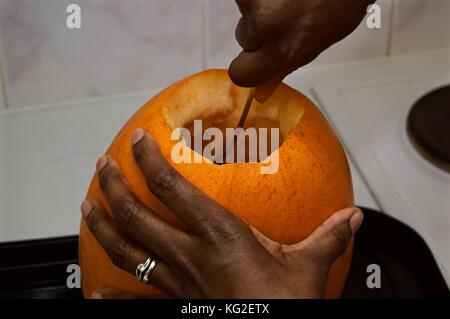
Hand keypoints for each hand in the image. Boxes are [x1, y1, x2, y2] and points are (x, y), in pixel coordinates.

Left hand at [81, 128, 362, 298]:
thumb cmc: (283, 305)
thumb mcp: (308, 267)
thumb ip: (327, 236)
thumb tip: (351, 217)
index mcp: (220, 236)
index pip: (172, 188)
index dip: (149, 160)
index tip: (136, 140)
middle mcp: (190, 256)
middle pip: (137, 215)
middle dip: (114, 186)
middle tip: (102, 166)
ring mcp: (178, 283)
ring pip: (128, 251)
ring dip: (104, 227)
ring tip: (87, 208)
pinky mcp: (177, 306)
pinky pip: (137, 302)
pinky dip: (114, 298)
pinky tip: (95, 295)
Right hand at [229, 0, 375, 101]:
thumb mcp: (320, 41)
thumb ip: (286, 64)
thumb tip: (261, 91)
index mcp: (284, 51)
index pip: (241, 75)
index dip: (248, 66)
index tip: (257, 59)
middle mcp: (264, 26)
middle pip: (243, 37)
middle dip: (259, 28)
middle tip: (287, 14)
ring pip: (246, 10)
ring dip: (263, 4)